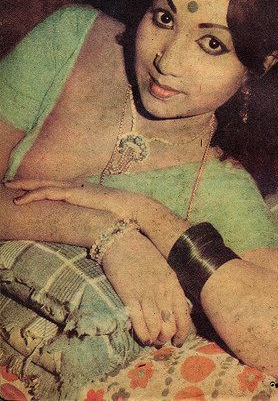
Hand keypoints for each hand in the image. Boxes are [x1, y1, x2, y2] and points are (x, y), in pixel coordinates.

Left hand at [5, 179, 189, 257]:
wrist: (132, 208)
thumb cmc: (120, 215)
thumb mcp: (100, 216)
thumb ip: (91, 218)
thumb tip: (86, 228)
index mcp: (81, 190)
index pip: (56, 186)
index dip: (40, 187)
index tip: (26, 189)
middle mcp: (76, 186)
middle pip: (46, 182)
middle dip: (26, 182)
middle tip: (9, 184)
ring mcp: (75, 188)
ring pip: (44, 185)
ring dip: (25, 186)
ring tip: (10, 188)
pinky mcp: (74, 193)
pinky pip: (49, 192)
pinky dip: (34, 194)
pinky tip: (22, 199)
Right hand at [102, 230, 191, 346]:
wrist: (120, 239)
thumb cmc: (142, 251)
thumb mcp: (163, 267)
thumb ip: (170, 286)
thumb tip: (175, 308)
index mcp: (173, 282)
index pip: (184, 316)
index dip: (183, 333)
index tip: (178, 340)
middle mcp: (162, 290)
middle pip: (171, 326)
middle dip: (167, 338)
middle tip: (161, 340)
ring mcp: (146, 294)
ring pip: (156, 329)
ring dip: (154, 339)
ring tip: (151, 339)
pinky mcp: (129, 296)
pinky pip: (140, 325)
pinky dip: (143, 336)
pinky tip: (142, 336)